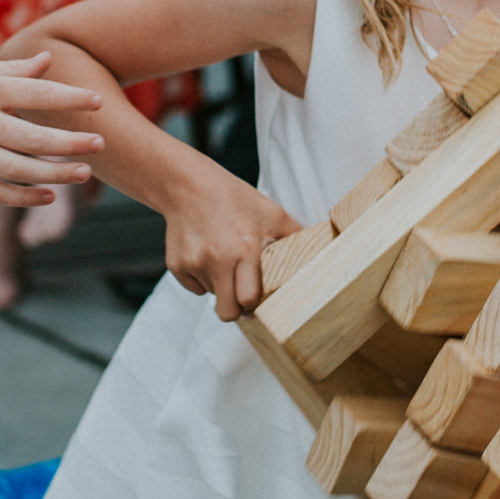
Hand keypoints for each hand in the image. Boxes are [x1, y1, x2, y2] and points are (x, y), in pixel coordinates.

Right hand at [0, 50, 103, 204]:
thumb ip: (10, 71)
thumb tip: (49, 61)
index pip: (33, 94)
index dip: (67, 98)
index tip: (98, 101)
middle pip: (30, 138)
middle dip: (69, 142)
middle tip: (101, 143)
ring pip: (16, 170)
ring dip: (53, 174)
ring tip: (84, 173)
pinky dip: (22, 196)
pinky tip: (48, 195)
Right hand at [164, 166, 304, 320]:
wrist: (188, 186)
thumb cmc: (233, 198)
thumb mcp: (271, 212)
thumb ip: (295, 234)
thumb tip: (323, 251)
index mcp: (244, 249)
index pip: (249, 299)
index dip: (256, 306)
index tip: (260, 304)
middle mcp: (217, 259)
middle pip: (227, 312)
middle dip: (237, 311)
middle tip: (243, 300)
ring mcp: (194, 263)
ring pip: (212, 297)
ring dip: (221, 288)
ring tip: (225, 262)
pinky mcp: (177, 265)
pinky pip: (194, 287)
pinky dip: (202, 279)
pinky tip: (207, 257)